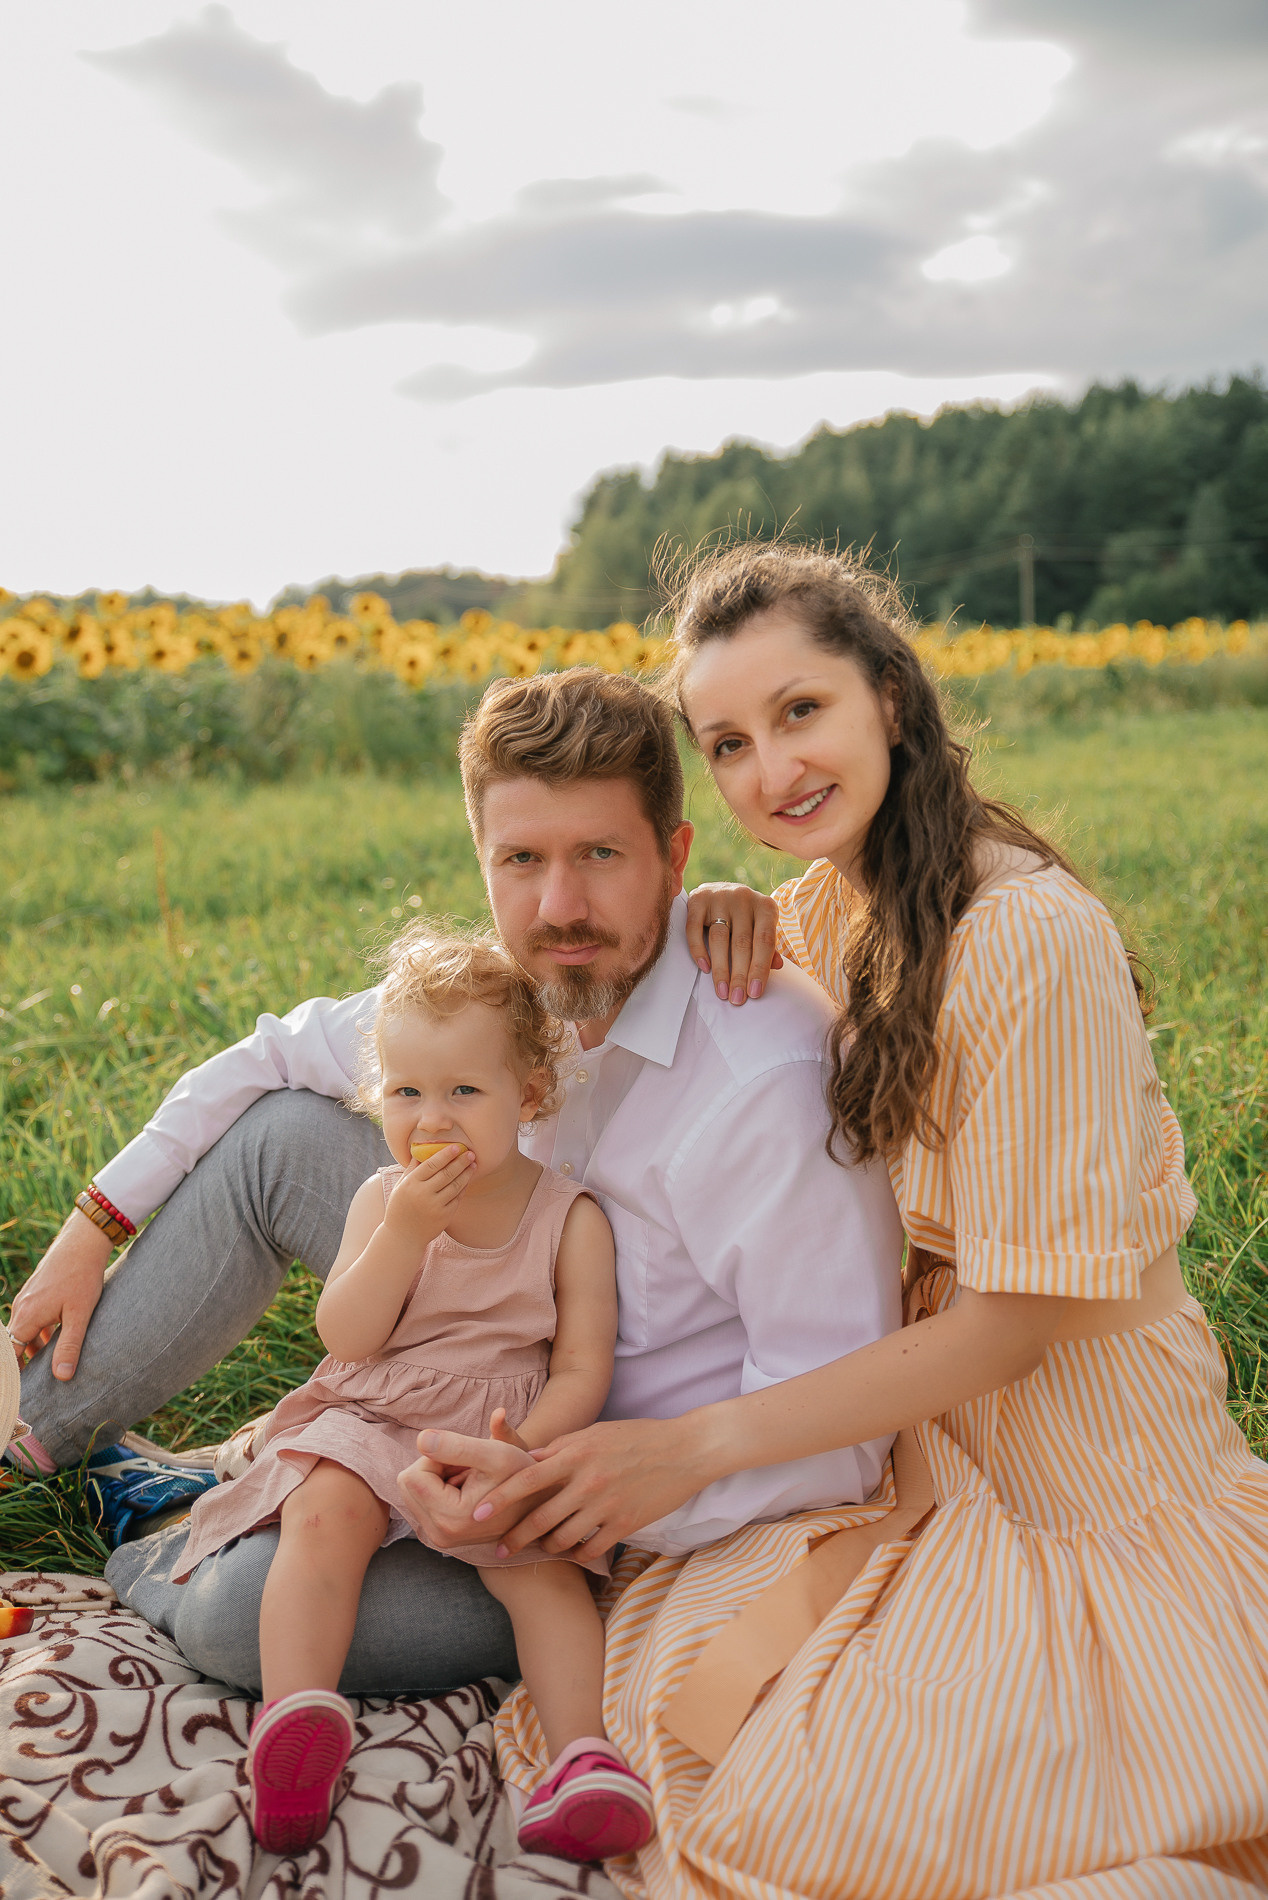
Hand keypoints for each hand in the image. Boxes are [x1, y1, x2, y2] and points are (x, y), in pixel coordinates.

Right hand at [6, 1209, 112, 1379]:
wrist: (83, 1242)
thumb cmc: (82, 1276)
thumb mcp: (80, 1314)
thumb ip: (70, 1345)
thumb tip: (62, 1376)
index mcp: (27, 1317)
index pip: (10, 1355)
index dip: (13, 1375)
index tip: (19, 1392)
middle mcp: (21, 1308)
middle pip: (15, 1345)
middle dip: (22, 1364)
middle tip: (35, 1385)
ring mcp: (27, 1299)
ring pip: (24, 1332)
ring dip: (34, 1348)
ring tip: (49, 1366)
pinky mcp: (36, 1293)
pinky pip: (31, 1320)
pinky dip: (39, 1333)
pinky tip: (56, 1339)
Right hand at [383, 1144, 475, 1245]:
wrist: (403, 1236)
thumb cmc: (400, 1207)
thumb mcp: (401, 1186)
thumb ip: (412, 1169)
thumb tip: (422, 1151)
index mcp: (411, 1183)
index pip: (432, 1164)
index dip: (446, 1154)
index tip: (457, 1146)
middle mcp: (423, 1194)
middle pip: (447, 1173)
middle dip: (461, 1161)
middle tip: (471, 1153)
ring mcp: (435, 1206)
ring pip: (455, 1185)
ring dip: (466, 1173)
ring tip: (473, 1164)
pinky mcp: (445, 1216)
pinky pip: (457, 1198)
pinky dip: (463, 1187)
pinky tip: (467, 1179)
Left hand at [398, 1424, 544, 1548]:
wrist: (540, 1503)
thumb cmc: (521, 1476)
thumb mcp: (495, 1454)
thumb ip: (456, 1446)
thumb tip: (420, 1440)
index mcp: (449, 1518)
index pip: (413, 1474)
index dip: (438, 1457)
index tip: (467, 1460)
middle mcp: (440, 1535)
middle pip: (408, 1485)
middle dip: (436, 1468)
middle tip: (469, 1468)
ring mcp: (440, 1539)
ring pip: (414, 1492)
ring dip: (439, 1478)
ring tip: (472, 1479)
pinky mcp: (441, 1537)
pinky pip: (423, 1502)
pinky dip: (441, 1490)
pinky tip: (469, 1490)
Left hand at [473, 1414, 711, 1564]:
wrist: (685, 1451)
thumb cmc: (637, 1437)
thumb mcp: (596, 1432)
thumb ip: (561, 1448)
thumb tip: (528, 1460)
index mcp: (576, 1453)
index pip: (526, 1478)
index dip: (499, 1497)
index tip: (477, 1512)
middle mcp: (587, 1481)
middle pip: (539, 1517)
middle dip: (514, 1537)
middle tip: (499, 1548)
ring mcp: (606, 1506)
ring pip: (562, 1538)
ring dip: (547, 1546)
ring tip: (541, 1546)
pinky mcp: (625, 1525)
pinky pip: (590, 1548)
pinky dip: (577, 1553)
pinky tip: (573, 1550)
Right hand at [685, 884, 781, 1005]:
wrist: (721, 888)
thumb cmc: (746, 916)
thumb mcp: (761, 927)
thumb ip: (768, 947)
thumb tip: (777, 966)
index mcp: (766, 906)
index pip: (764, 941)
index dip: (760, 969)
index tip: (754, 993)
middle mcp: (744, 897)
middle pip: (742, 943)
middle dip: (740, 975)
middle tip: (737, 999)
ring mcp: (720, 896)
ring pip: (719, 938)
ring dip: (721, 969)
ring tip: (722, 992)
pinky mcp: (698, 898)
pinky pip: (695, 928)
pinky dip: (699, 950)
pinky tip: (705, 968)